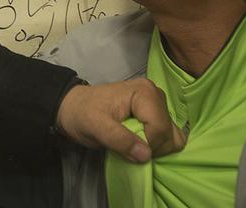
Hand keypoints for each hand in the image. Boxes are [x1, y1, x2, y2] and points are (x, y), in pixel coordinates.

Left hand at [54, 79, 185, 162]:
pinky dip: (159, 146)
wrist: (73, 108)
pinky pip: (169, 137)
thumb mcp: (95, 127)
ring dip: (155, 148)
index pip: (160, 127)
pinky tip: (140, 145)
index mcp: (144, 92)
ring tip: (132, 145)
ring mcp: (158, 105)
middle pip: (168, 133)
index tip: (127, 148)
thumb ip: (119, 139)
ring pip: (172, 137)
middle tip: (127, 146)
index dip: (147, 144)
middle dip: (151, 147)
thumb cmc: (82, 114)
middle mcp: (156, 95)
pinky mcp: (156, 115)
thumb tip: (146, 155)